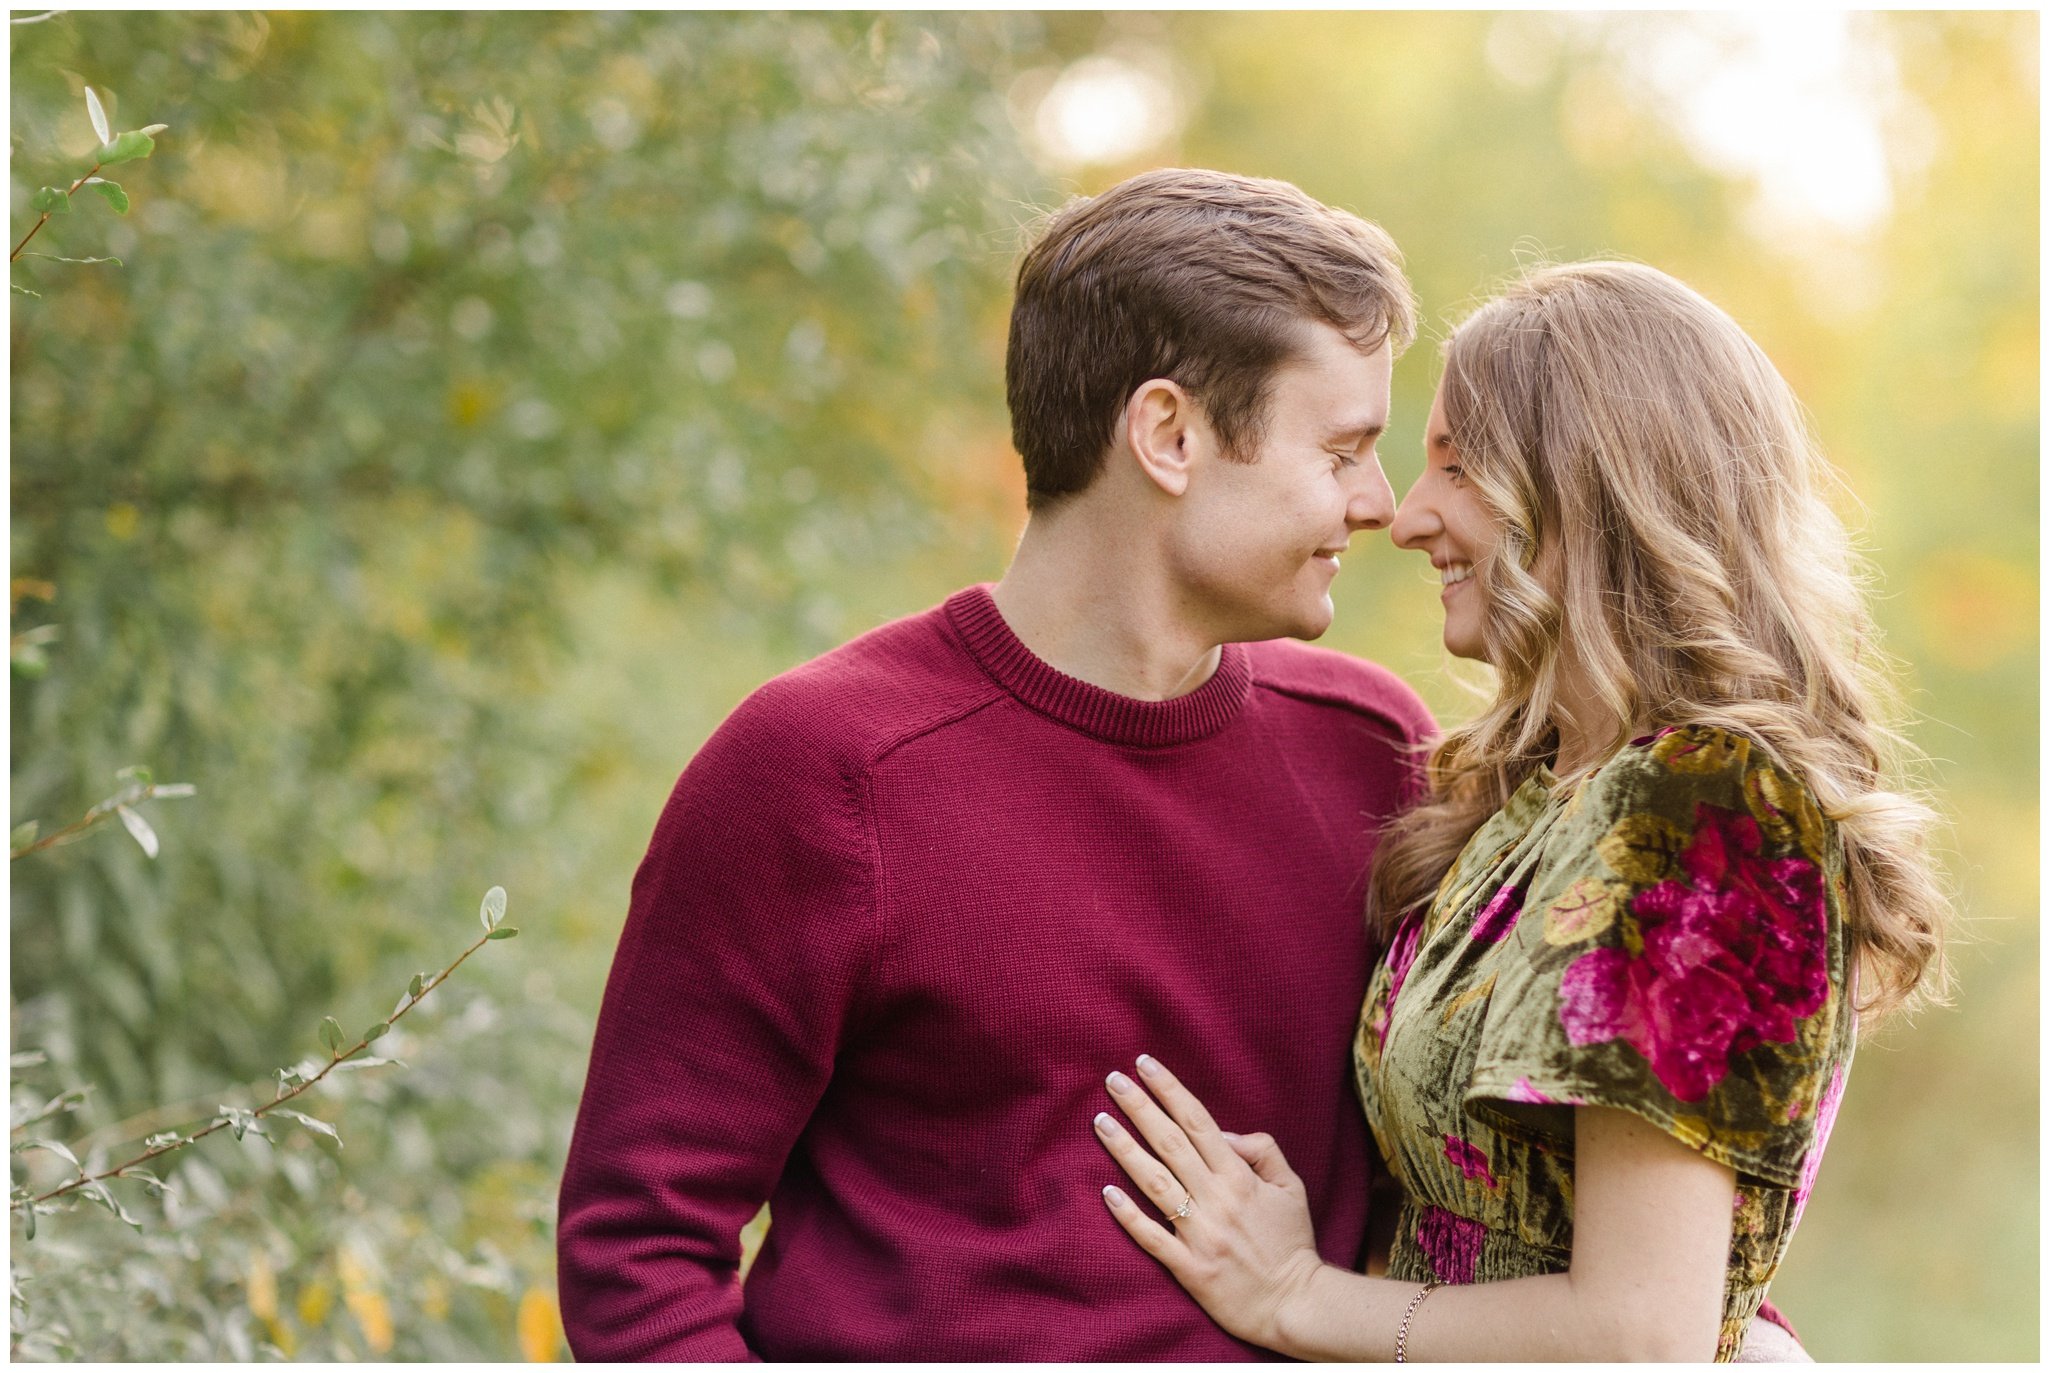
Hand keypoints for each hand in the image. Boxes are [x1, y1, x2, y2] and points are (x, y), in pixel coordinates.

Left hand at [1094, 1055, 1329, 1350]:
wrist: (1295, 1305)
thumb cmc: (1292, 1243)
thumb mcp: (1291, 1188)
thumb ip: (1262, 1151)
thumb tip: (1224, 1134)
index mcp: (1240, 1178)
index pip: (1198, 1122)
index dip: (1170, 1090)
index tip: (1144, 1064)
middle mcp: (1217, 1200)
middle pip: (1170, 1144)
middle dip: (1140, 1108)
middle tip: (1112, 1080)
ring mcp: (1200, 1235)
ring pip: (1155, 1184)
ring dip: (1125, 1151)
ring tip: (1099, 1123)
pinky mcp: (1189, 1269)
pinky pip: (1152, 1238)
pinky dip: (1128, 1215)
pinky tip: (1106, 1192)